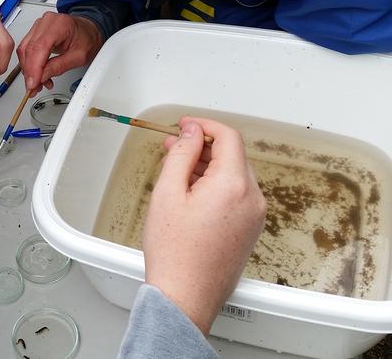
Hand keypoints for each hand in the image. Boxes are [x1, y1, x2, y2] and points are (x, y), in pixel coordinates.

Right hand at [13, 11, 101, 93]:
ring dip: (29, 70)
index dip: (33, 68)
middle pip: (29, 49)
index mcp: (59, 25)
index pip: (39, 47)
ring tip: (39, 83)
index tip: (33, 84)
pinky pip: (26, 49)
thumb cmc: (87, 38)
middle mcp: (46, 22)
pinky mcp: (35, 32)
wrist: (88, 30)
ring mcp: (39, 26)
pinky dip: (30, 64)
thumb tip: (42, 76)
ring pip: (24, 50)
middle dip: (30, 72)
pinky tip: (37, 74)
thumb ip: (59, 66)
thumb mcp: (79, 57)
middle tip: (34, 88)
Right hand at [142, 117, 265, 334]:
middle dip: (203, 146)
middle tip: (173, 147)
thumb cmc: (174, 252)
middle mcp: (252, 198)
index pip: (229, 137)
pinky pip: (236, 195)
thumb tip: (191, 132)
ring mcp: (254, 216)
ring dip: (208, 166)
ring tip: (177, 171)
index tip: (184, 126)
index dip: (205, 125)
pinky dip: (216, 185)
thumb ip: (182, 155)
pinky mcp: (250, 230)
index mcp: (233, 185)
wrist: (186, 296)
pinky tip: (191, 193)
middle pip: (233, 155)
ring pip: (234, 175)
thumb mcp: (168, 193)